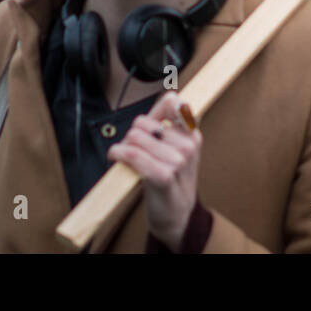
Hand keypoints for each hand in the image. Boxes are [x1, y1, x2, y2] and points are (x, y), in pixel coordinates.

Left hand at [107, 92, 200, 252]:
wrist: (176, 216)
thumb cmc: (173, 180)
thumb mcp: (176, 149)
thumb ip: (170, 121)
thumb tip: (171, 95)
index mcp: (193, 134)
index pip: (172, 103)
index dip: (153, 113)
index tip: (148, 128)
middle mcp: (188, 145)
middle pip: (143, 122)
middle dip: (133, 134)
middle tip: (135, 150)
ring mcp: (178, 161)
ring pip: (135, 137)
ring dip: (124, 146)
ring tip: (128, 157)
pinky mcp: (163, 177)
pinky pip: (133, 155)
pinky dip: (119, 154)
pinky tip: (117, 157)